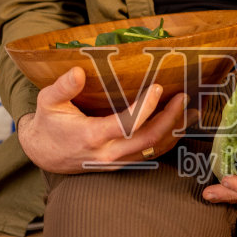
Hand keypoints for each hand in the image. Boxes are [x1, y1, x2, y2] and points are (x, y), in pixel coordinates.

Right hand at [17, 65, 195, 172]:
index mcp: (91, 136)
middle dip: (170, 119)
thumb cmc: (48, 124)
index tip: (158, 87)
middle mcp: (108, 153)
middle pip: (148, 140)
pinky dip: (168, 140)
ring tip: (191, 111)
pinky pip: (151, 154)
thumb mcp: (47, 102)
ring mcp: (117, 162)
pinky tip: (180, 125)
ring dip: (175, 131)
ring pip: (154, 150)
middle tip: (183, 96)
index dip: (145, 108)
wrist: (44, 155)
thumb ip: (62, 87)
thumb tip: (77, 72)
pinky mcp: (122, 164)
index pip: (125, 125)